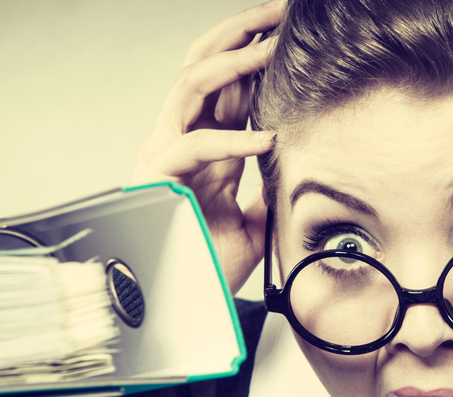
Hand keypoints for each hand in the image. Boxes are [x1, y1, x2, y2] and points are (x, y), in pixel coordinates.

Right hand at [130, 0, 283, 293]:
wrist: (188, 309)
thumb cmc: (213, 268)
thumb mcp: (256, 221)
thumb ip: (269, 188)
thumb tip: (296, 167)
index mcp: (206, 146)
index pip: (228, 82)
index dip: (256, 50)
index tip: (292, 31)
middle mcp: (180, 140)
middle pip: (202, 63)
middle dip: (240, 31)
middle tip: (279, 12)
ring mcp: (164, 156)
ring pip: (190, 85)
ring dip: (231, 62)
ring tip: (268, 50)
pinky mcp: (155, 181)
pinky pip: (192, 145)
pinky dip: (231, 138)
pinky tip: (265, 138)